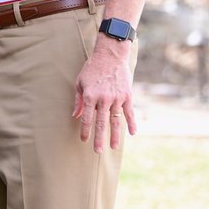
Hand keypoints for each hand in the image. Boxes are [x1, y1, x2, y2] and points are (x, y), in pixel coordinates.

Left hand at [73, 37, 135, 152]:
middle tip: (97, 151)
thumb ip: (78, 101)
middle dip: (99, 138)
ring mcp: (117, 98)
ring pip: (116, 121)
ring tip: (113, 147)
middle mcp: (103, 99)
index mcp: (90, 96)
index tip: (83, 140)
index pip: (87, 118)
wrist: (110, 56)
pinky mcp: (127, 96)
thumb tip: (76, 116)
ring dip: (115, 135)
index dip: (85, 130)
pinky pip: (129, 113)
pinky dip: (132, 123)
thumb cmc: (92, 69)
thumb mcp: (80, 83)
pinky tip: (132, 133)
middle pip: (101, 123)